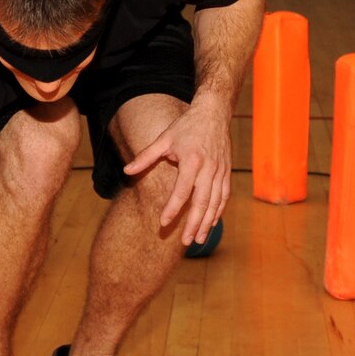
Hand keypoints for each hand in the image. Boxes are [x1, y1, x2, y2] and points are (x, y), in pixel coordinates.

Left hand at [121, 97, 231, 244]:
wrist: (213, 113)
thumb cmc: (186, 126)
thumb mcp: (164, 138)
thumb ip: (146, 157)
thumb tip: (127, 171)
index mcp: (192, 160)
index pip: (182, 191)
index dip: (172, 208)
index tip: (163, 223)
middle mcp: (209, 168)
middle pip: (202, 202)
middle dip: (194, 224)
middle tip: (185, 242)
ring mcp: (220, 171)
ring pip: (215, 203)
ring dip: (207, 223)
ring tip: (199, 239)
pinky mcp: (227, 172)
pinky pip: (224, 196)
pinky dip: (218, 212)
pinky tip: (212, 224)